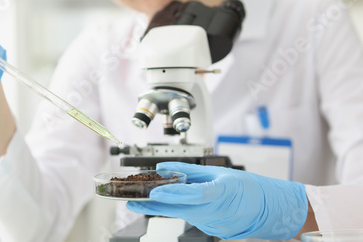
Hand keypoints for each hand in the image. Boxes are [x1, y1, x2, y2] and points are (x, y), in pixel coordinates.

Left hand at [127, 162, 307, 240]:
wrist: (268, 211)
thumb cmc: (248, 188)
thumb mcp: (219, 172)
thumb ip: (189, 171)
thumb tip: (164, 168)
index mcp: (220, 194)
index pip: (193, 194)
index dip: (173, 192)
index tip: (154, 190)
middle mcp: (214, 212)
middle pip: (178, 209)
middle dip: (152, 205)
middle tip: (131, 202)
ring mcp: (212, 224)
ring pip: (181, 213)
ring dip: (162, 206)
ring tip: (141, 199)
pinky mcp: (209, 229)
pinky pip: (189, 217)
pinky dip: (177, 209)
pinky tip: (166, 203)